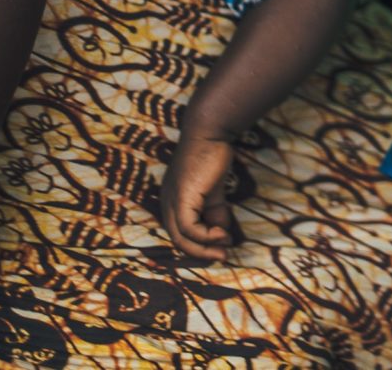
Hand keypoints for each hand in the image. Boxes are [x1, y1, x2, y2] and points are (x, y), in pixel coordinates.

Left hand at [159, 129, 239, 262]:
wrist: (210, 134)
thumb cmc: (212, 158)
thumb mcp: (214, 192)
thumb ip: (216, 212)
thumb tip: (222, 234)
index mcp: (171, 201)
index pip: (180, 232)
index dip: (199, 244)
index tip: (221, 247)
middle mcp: (166, 204)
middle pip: (177, 240)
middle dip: (201, 252)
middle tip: (222, 257)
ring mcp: (171, 202)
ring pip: (181, 238)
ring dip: (204, 248)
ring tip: (224, 249)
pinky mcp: (181, 199)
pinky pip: (189, 228)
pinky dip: (206, 236)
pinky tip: (222, 233)